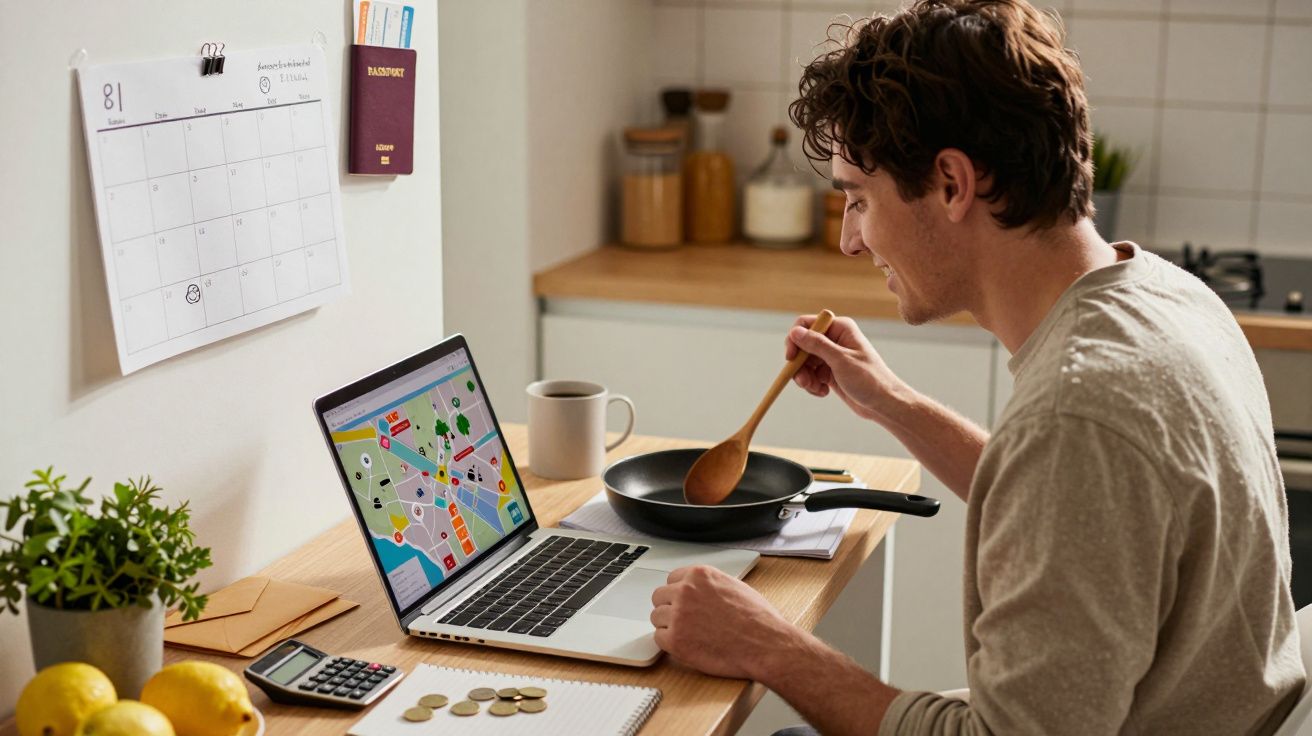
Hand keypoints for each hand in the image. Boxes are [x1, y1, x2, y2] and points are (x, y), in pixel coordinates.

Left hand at [650, 565, 792, 679]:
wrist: (766, 644)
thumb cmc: (758, 620)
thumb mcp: (734, 586)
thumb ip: (710, 585)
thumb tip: (700, 590)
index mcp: (700, 575)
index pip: (672, 579)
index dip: (678, 593)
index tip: (682, 602)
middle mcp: (686, 591)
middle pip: (660, 596)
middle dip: (670, 608)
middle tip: (684, 620)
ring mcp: (679, 615)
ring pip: (657, 617)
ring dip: (669, 626)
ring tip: (689, 634)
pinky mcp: (676, 640)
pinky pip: (659, 638)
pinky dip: (670, 643)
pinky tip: (687, 645)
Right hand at [785, 314, 907, 421]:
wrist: (883, 403)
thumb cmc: (869, 379)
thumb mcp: (841, 360)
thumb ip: (817, 345)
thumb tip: (795, 332)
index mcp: (840, 329)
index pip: (807, 324)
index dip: (795, 339)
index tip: (790, 358)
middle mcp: (834, 339)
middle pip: (802, 345)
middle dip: (799, 364)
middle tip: (802, 381)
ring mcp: (831, 356)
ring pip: (804, 362)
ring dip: (805, 377)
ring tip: (816, 389)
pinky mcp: (830, 372)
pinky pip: (811, 374)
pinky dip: (812, 384)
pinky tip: (823, 392)